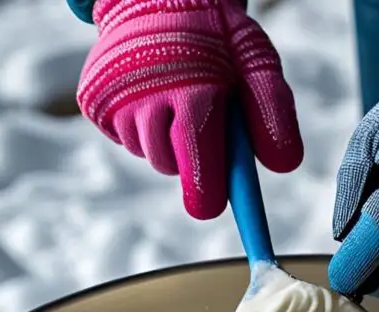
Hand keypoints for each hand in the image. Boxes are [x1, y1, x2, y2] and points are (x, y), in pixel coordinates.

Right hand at [77, 0, 302, 218]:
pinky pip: (122, 137)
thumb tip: (284, 165)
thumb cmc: (216, 37)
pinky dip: (140, 127)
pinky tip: (149, 94)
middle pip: (170, 165)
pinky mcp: (93, 102)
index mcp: (191, 88)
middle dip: (191, 161)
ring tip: (177, 99)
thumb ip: (272, 110)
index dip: (205, 190)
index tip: (210, 208)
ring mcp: (115, 100)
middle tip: (203, 129)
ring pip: (147, 154)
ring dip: (166, 142)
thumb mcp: (254, 60)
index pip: (197, 157)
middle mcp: (146, 95)